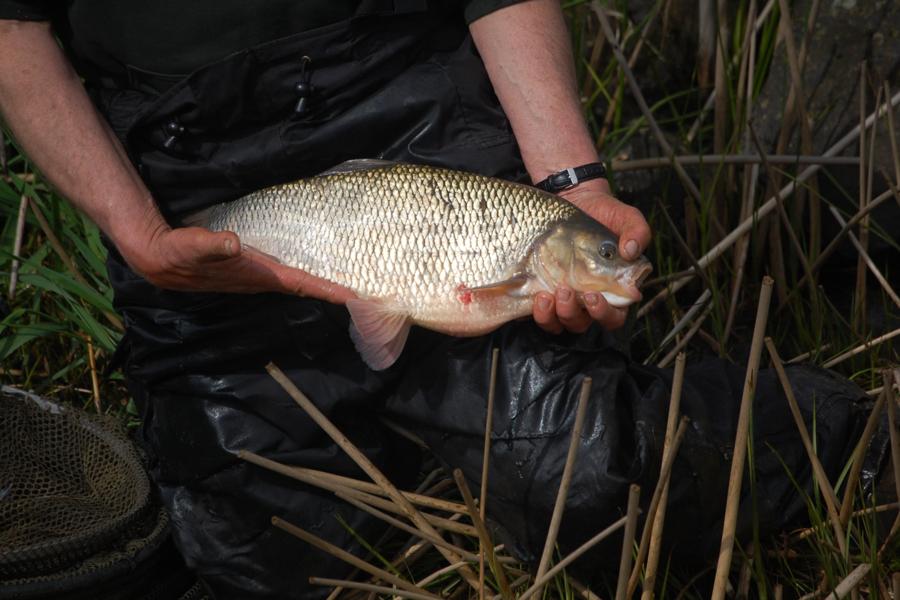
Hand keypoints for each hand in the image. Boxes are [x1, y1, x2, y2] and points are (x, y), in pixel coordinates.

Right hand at [120, 225, 354, 302]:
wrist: (160, 259)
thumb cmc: (179, 253)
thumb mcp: (193, 245)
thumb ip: (212, 244)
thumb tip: (233, 242)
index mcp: (258, 274)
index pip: (301, 283)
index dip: (327, 290)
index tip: (354, 296)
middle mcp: (263, 280)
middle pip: (306, 287)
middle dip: (333, 290)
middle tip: (364, 291)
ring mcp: (258, 277)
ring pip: (298, 282)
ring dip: (321, 284)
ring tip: (347, 281)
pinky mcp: (251, 270)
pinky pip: (286, 274)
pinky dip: (304, 274)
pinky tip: (314, 266)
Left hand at [532, 178, 650, 332]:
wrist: (574, 199)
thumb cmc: (604, 213)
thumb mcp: (626, 217)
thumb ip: (637, 232)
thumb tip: (631, 251)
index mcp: (611, 290)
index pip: (613, 316)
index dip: (604, 314)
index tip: (594, 295)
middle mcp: (585, 299)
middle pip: (580, 323)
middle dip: (571, 313)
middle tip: (565, 290)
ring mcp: (560, 297)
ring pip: (556, 322)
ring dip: (550, 316)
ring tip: (545, 295)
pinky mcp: (539, 289)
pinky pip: (535, 311)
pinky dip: (533, 309)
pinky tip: (533, 293)